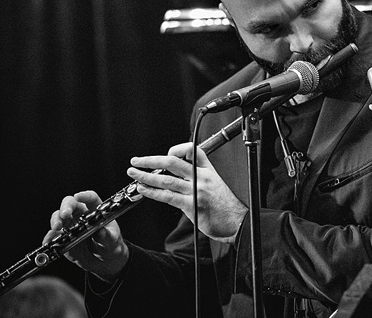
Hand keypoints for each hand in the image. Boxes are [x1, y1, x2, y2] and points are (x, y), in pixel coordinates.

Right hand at [43, 191, 128, 279]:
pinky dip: (49, 237)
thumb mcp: (112, 241)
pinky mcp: (63, 238)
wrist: (103, 261)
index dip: (85, 196)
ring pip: (59, 216)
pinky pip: (53, 236)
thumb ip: (106, 236)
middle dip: (66, 207)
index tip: (78, 196)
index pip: (91, 199)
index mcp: (97, 211)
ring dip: (56, 220)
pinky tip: (49, 241)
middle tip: (64, 215)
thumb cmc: (110, 245)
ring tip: (56, 227)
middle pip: (71, 204)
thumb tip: (100, 232)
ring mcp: (70, 226)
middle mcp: (82, 215)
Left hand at [127, 143, 247, 243]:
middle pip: (173, 162)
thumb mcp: (215, 183)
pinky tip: (144, 190)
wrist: (237, 222)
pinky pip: (167, 197)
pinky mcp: (191, 206)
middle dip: (150, 160)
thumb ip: (198, 177)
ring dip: (146, 176)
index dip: (176, 149)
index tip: (164, 155)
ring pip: (166, 179)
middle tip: (136, 160)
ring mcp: (196, 191)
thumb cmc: (225, 206)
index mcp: (208, 170)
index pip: (191, 149)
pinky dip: (153, 192)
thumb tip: (177, 174)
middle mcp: (202, 177)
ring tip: (134, 174)